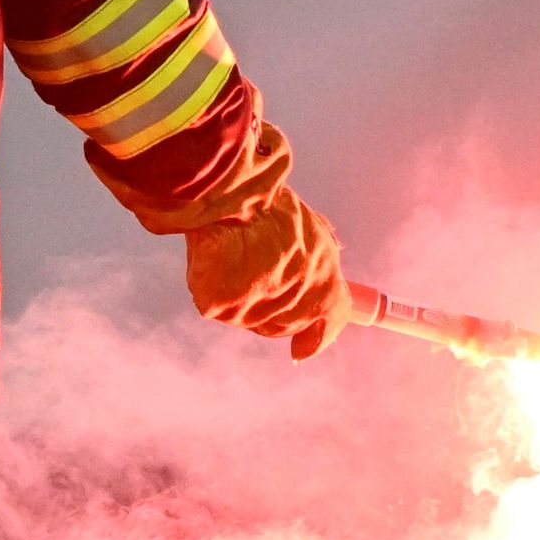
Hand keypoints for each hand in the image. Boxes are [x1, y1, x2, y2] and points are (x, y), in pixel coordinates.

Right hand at [187, 187, 349, 359]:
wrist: (234, 189)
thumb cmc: (271, 204)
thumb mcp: (312, 229)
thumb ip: (320, 263)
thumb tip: (323, 284)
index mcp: (325, 284)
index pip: (329, 322)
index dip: (316, 336)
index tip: (301, 350)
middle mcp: (295, 304)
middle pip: (279, 323)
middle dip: (268, 303)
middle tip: (255, 267)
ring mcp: (255, 310)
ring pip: (243, 315)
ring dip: (238, 291)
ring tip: (235, 249)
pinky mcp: (221, 307)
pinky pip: (213, 303)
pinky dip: (211, 282)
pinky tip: (215, 256)